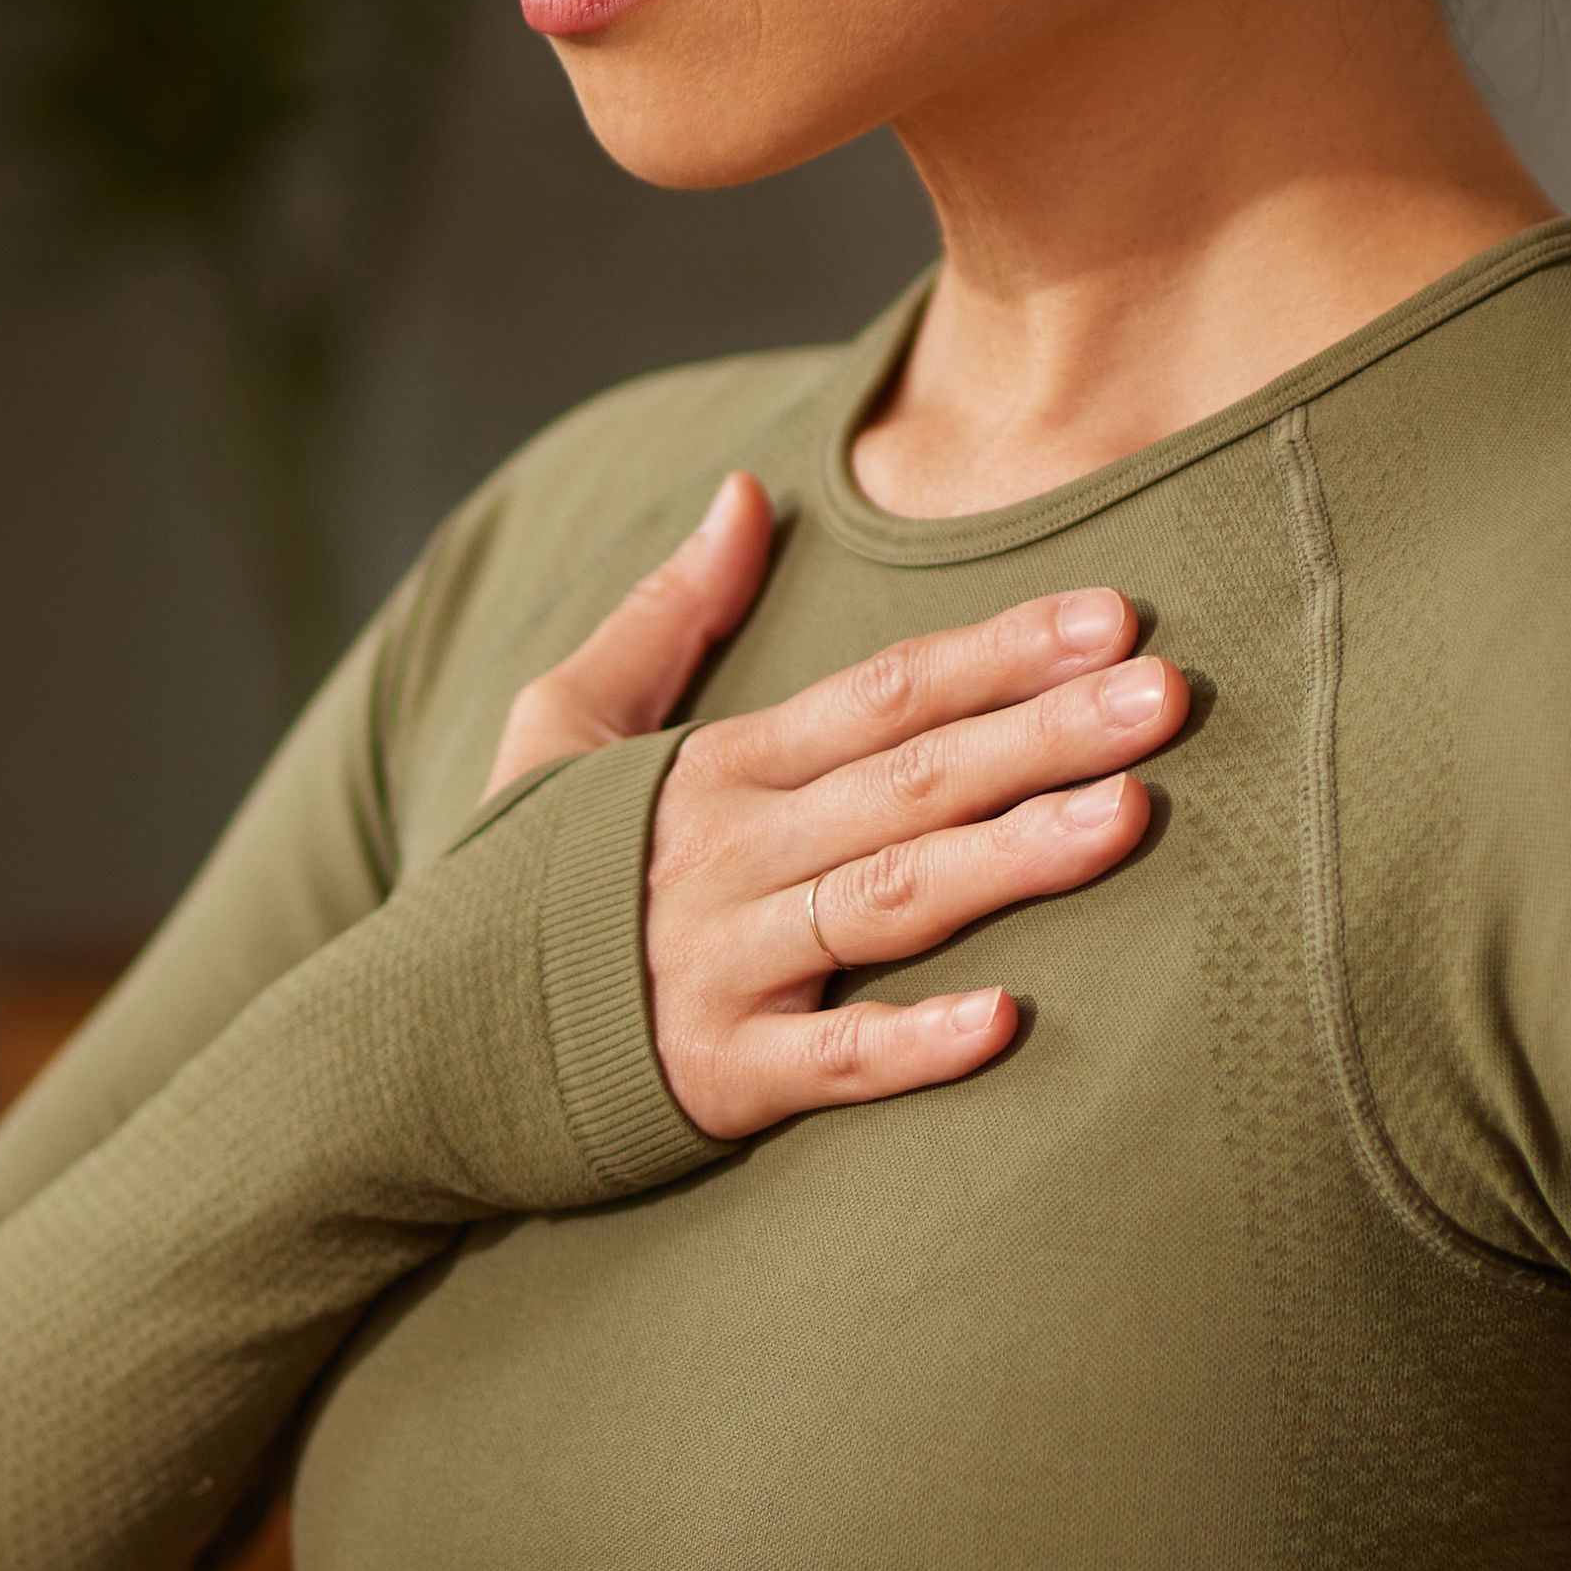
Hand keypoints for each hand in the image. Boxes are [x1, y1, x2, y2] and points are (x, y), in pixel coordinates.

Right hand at [479, 469, 1182, 1143]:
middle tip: (1169, 696)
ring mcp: (722, 968)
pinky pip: (828, 1060)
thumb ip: (663, 613)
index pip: (884, 692)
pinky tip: (1004, 1020)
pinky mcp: (715, 1078)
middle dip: (1045, 732)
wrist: (401, 1043)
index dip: (1002, 651)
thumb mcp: (560, 726)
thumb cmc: (507, 885)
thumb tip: (743, 492)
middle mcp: (728, 857)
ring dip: (1010, 856)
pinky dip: (911, 1045)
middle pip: (912, 780)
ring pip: (890, 899)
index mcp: (714, 773)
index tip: (1116, 614)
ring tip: (1126, 816)